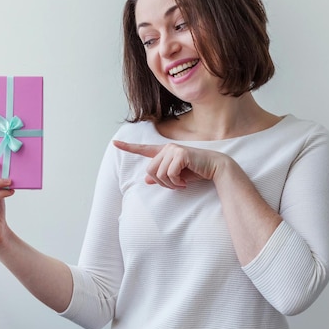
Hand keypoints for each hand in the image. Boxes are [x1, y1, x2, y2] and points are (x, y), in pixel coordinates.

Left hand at [113, 140, 228, 188]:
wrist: (214, 168)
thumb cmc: (196, 171)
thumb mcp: (176, 176)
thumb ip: (161, 176)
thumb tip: (147, 180)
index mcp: (164, 152)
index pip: (143, 149)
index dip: (128, 147)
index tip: (114, 143)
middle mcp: (167, 148)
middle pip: (150, 171)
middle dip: (162, 183)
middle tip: (175, 186)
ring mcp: (173, 149)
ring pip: (159, 174)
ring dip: (170, 184)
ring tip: (181, 184)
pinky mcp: (180, 154)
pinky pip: (169, 174)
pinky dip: (176, 182)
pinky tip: (185, 181)